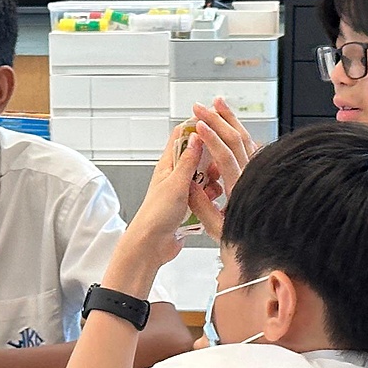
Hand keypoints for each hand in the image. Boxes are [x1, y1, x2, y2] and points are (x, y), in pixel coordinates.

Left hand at [111, 125, 204, 289]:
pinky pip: (206, 195)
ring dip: (212, 182)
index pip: (182, 136)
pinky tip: (212, 203)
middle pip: (198, 156)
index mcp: (168, 165)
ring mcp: (183, 190)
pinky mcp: (190, 205)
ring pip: (206, 177)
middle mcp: (176, 175)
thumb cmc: (156, 215)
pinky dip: (211, 197)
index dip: (197, 127)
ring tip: (211, 191)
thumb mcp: (176, 183)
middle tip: (216, 168)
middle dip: (211, 160)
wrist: (152, 245)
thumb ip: (188, 160)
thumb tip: (197, 136)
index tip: (214, 122)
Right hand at [184, 100, 259, 241]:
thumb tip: (190, 186)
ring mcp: (259, 171)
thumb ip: (203, 208)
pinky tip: (232, 123)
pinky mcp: (262, 171)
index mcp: (240, 189)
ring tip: (217, 103)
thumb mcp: (218, 230)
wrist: (276, 241)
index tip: (198, 125)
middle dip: (216, 119)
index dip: (211, 138)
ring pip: (246, 138)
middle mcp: (252, 176)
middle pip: (235, 139)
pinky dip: (240, 130)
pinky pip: (251, 145)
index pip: (225, 156)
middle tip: (199, 107)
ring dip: (230, 119)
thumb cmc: (246, 239)